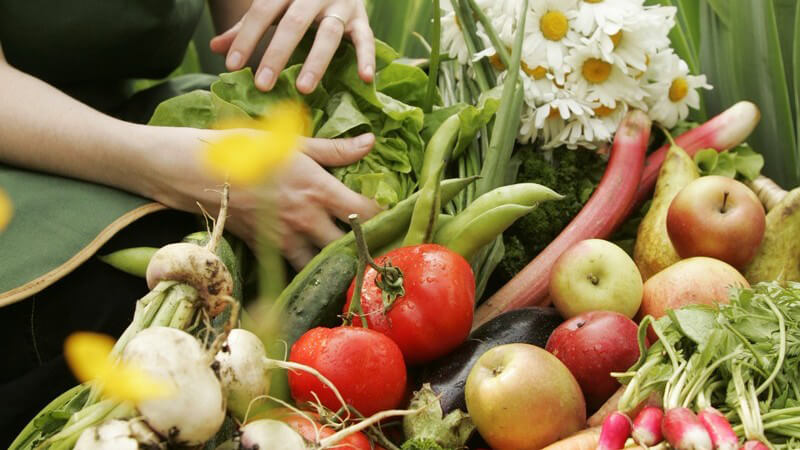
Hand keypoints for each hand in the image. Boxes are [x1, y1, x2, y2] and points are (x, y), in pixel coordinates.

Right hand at [149, 128, 380, 268]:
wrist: (188, 170)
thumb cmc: (240, 147)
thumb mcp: (289, 141)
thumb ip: (333, 149)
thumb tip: (370, 142)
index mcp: (317, 188)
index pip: (365, 212)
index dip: (385, 218)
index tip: (392, 218)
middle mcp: (304, 218)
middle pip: (348, 247)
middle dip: (364, 249)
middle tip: (377, 247)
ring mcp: (283, 238)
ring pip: (321, 264)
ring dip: (334, 263)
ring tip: (349, 260)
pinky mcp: (264, 248)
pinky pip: (292, 266)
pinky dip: (306, 268)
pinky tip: (315, 265)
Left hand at [210, 0, 374, 93]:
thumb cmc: (300, 0)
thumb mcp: (274, 6)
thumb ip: (248, 26)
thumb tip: (216, 47)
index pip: (263, 12)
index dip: (246, 37)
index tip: (231, 65)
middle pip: (294, 23)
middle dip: (277, 54)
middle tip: (263, 84)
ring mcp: (340, 6)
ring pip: (328, 34)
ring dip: (315, 61)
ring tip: (303, 88)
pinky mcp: (362, 19)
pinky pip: (366, 39)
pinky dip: (366, 58)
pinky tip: (365, 78)